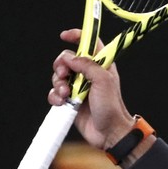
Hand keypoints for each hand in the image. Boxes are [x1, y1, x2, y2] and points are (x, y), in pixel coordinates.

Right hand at [49, 29, 134, 149]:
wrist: (108, 132)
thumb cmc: (111, 107)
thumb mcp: (103, 82)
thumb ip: (87, 65)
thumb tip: (70, 57)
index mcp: (101, 66)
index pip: (90, 44)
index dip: (78, 36)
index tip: (65, 35)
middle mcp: (89, 75)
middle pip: (67, 59)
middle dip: (61, 65)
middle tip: (65, 74)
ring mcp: (79, 87)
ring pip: (59, 76)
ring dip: (58, 83)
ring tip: (66, 94)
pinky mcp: (71, 100)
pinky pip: (56, 92)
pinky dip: (55, 96)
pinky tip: (62, 102)